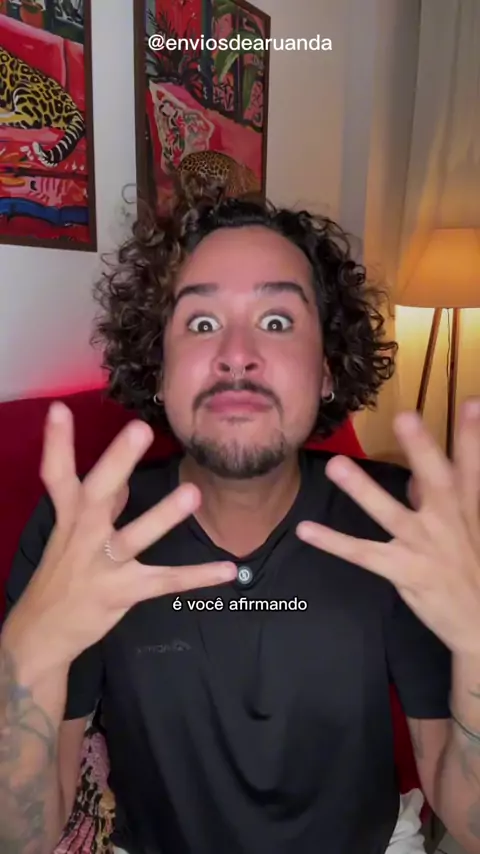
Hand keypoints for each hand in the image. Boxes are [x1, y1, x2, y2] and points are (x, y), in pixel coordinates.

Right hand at [2, 402, 235, 671]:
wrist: (41, 632)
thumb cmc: (63, 571)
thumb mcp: (72, 531)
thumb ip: (102, 501)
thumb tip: (125, 474)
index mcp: (68, 515)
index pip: (57, 474)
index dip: (57, 442)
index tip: (59, 410)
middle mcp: (82, 536)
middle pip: (97, 494)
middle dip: (116, 462)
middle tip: (138, 428)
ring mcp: (102, 566)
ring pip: (133, 537)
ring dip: (162, 516)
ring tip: (192, 494)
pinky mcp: (123, 592)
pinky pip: (164, 581)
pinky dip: (197, 576)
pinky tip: (228, 569)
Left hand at [296, 399, 479, 655]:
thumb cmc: (473, 569)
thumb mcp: (470, 530)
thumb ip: (444, 500)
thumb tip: (417, 478)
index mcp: (469, 509)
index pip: (472, 468)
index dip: (472, 436)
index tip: (471, 402)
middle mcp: (448, 524)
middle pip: (437, 481)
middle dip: (422, 449)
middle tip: (405, 416)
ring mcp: (424, 547)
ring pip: (391, 514)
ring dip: (363, 490)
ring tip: (335, 464)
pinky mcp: (403, 571)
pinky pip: (363, 554)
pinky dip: (334, 542)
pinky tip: (306, 529)